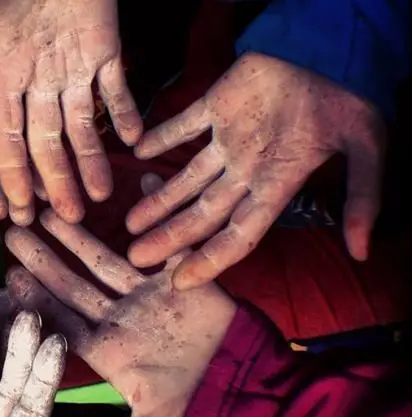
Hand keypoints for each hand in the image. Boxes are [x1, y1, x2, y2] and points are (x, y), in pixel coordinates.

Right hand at [0, 0, 142, 224]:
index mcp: (3, 74)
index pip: (6, 137)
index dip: (11, 175)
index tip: (16, 211)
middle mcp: (38, 81)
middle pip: (47, 143)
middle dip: (55, 182)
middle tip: (66, 220)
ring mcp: (73, 67)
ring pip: (83, 127)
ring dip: (91, 161)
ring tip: (99, 196)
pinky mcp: (104, 48)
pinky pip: (117, 89)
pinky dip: (127, 113)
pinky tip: (134, 141)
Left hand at [5, 183, 236, 416]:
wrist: (254, 398)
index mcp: (110, 351)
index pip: (63, 320)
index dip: (36, 299)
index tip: (9, 275)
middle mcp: (123, 319)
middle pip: (74, 283)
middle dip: (44, 258)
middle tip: (13, 230)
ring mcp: (151, 297)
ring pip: (107, 259)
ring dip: (78, 235)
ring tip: (51, 210)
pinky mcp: (184, 280)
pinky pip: (167, 242)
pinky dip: (157, 214)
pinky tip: (137, 183)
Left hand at [127, 52, 384, 289]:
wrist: (336, 50)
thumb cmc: (349, 100)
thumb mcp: (369, 148)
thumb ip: (362, 198)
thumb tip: (362, 253)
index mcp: (276, 183)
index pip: (238, 234)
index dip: (209, 260)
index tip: (178, 282)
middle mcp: (247, 168)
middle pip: (202, 213)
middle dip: (169, 237)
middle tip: (135, 257)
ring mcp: (229, 138)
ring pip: (187, 177)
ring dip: (158, 199)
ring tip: (130, 222)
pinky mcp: (217, 103)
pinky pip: (183, 125)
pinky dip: (161, 137)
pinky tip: (138, 154)